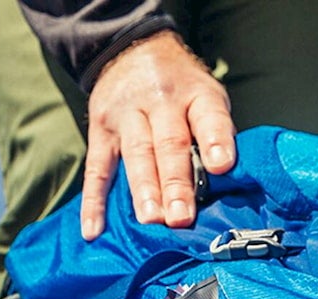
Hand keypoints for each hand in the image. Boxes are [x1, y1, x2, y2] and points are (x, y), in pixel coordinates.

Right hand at [82, 30, 236, 238]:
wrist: (131, 50)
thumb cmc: (181, 92)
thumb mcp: (206, 98)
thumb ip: (214, 137)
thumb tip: (224, 190)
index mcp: (195, 95)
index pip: (208, 116)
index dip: (216, 140)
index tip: (222, 166)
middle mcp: (160, 101)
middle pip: (169, 144)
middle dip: (175, 183)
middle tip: (181, 217)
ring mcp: (127, 115)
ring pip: (136, 155)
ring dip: (144, 190)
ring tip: (151, 220)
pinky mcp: (100, 130)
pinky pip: (97, 169)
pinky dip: (94, 201)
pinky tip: (93, 229)